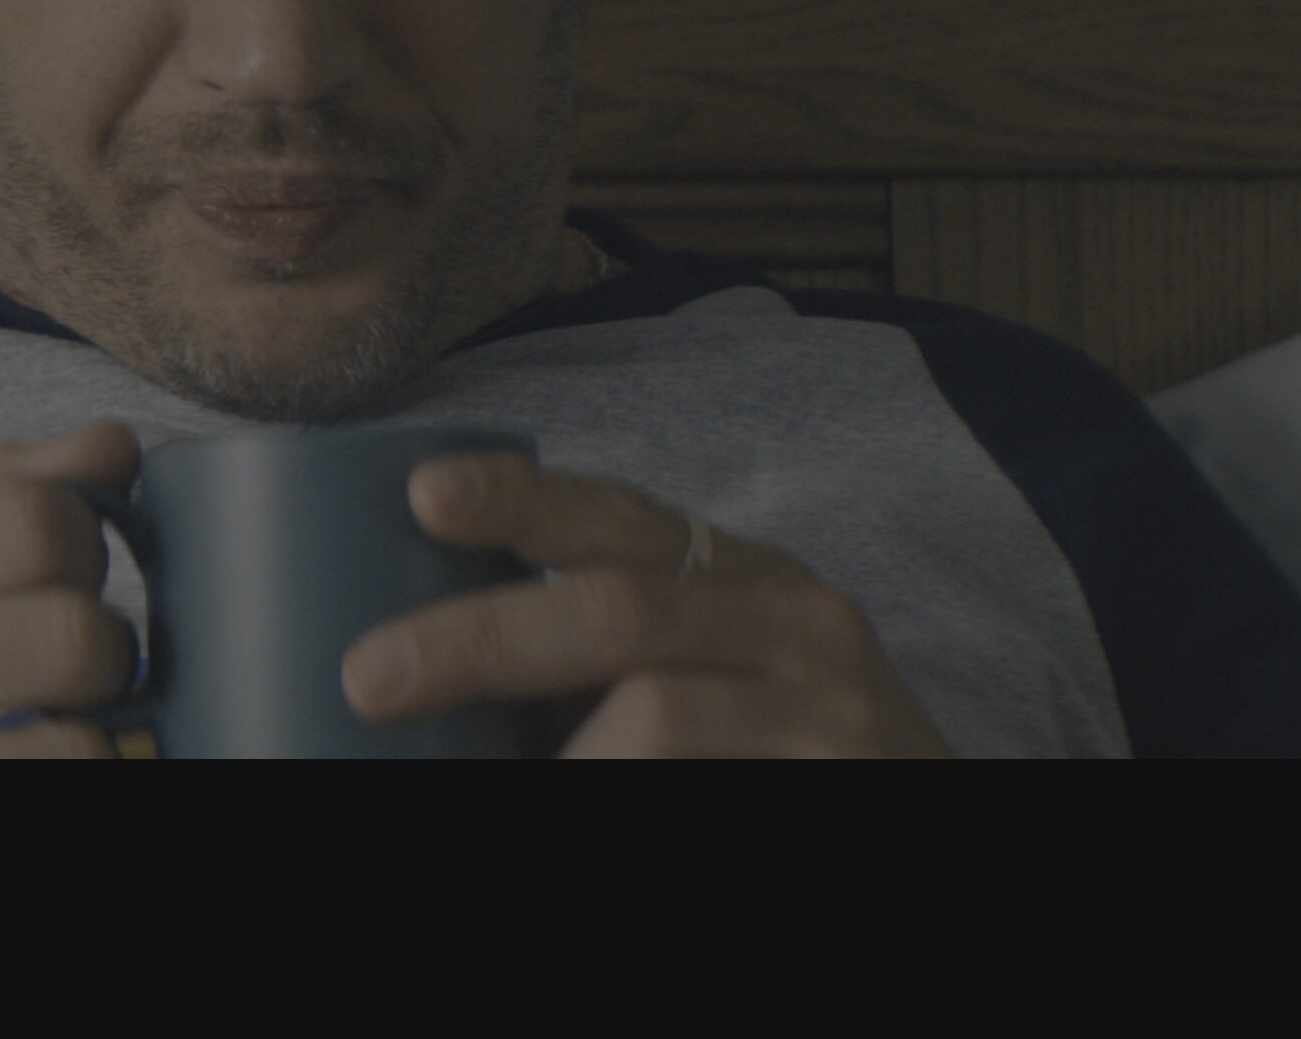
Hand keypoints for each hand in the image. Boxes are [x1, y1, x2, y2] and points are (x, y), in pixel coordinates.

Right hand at [0, 419, 142, 756]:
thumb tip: (112, 444)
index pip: (37, 517)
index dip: (81, 551)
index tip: (56, 583)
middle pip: (79, 633)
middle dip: (94, 662)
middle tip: (55, 682)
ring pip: (81, 747)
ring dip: (74, 749)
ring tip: (21, 743)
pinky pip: (49, 794)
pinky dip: (42, 784)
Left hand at [340, 454, 954, 757]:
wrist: (930, 804)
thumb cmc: (784, 742)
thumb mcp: (716, 666)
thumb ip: (606, 647)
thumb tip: (425, 656)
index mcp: (746, 576)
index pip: (625, 518)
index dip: (522, 499)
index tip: (425, 495)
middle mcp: (795, 623)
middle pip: (618, 609)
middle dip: (481, 638)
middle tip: (370, 676)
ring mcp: (828, 712)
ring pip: (654, 716)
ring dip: (548, 751)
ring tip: (448, 775)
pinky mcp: (840, 782)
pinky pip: (697, 781)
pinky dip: (599, 781)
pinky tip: (559, 786)